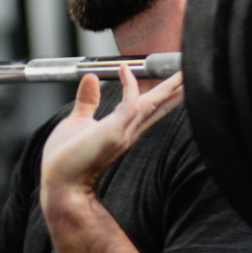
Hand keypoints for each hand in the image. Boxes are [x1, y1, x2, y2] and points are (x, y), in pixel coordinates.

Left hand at [40, 64, 182, 206]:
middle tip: (191, 73)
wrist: (60, 182)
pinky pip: (127, 103)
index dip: (165, 94)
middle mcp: (128, 131)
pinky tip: (125, 69)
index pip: (150, 108)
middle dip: (176, 90)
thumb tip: (90, 77)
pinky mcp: (113, 131)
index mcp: (122, 130)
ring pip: (151, 104)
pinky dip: (129, 85)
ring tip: (182, 73)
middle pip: (158, 106)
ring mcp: (123, 132)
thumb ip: (88, 99)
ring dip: (167, 88)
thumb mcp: (77, 121)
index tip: (177, 81)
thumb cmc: (65, 159)